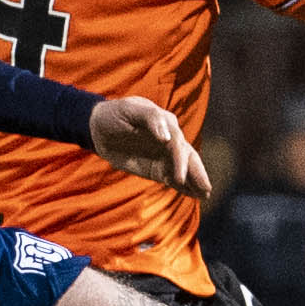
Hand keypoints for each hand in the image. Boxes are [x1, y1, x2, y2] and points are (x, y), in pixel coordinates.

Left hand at [90, 96, 211, 201]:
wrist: (99, 128)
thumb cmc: (115, 114)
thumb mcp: (130, 110)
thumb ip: (151, 119)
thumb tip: (167, 138)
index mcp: (166, 123)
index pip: (177, 142)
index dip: (179, 158)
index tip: (178, 176)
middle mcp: (170, 140)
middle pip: (188, 157)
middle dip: (196, 173)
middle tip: (205, 188)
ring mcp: (165, 155)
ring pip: (185, 169)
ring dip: (196, 181)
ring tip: (205, 195)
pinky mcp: (158, 169)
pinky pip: (173, 179)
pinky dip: (185, 187)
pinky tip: (196, 195)